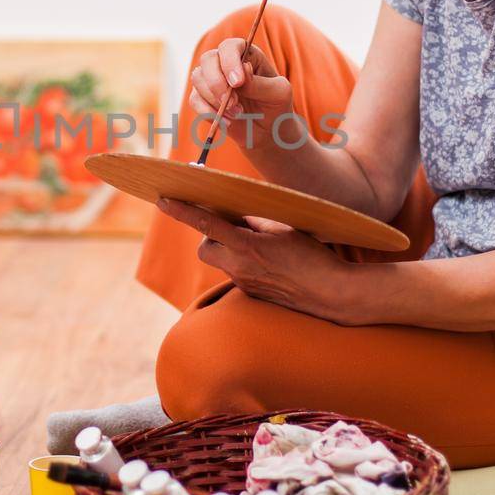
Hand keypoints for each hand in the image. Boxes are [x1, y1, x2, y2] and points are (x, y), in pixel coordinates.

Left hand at [156, 198, 352, 322]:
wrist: (331, 294)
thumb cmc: (312, 257)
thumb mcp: (284, 230)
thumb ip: (255, 223)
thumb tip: (238, 219)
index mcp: (246, 246)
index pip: (205, 223)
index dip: (181, 211)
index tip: (163, 200)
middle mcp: (239, 267)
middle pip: (205, 247)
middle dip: (210, 236)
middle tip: (234, 228)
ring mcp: (244, 283)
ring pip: (221, 261)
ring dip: (229, 249)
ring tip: (256, 245)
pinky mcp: (252, 295)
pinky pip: (237, 273)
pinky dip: (245, 263)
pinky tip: (270, 264)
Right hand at [188, 39, 293, 151]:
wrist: (267, 131)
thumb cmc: (275, 107)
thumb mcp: (278, 94)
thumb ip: (260, 83)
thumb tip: (243, 69)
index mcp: (247, 54)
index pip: (230, 46)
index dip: (230, 61)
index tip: (237, 83)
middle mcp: (225, 63)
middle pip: (208, 59)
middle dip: (217, 83)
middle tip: (233, 103)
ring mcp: (212, 79)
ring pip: (198, 78)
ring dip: (215, 99)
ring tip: (237, 113)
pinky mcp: (203, 98)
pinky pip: (194, 99)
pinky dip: (208, 112)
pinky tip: (228, 122)